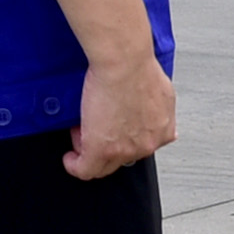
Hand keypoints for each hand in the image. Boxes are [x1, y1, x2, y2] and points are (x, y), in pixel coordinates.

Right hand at [65, 54, 176, 179]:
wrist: (123, 63)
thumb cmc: (138, 67)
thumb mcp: (160, 90)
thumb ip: (157, 107)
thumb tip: (150, 111)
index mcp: (162, 129)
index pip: (142, 147)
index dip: (123, 138)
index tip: (114, 131)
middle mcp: (147, 143)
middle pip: (122, 158)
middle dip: (106, 143)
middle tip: (94, 126)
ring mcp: (124, 149)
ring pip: (103, 164)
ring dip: (90, 148)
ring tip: (83, 129)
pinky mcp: (100, 150)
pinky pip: (84, 170)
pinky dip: (75, 164)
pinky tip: (70, 157)